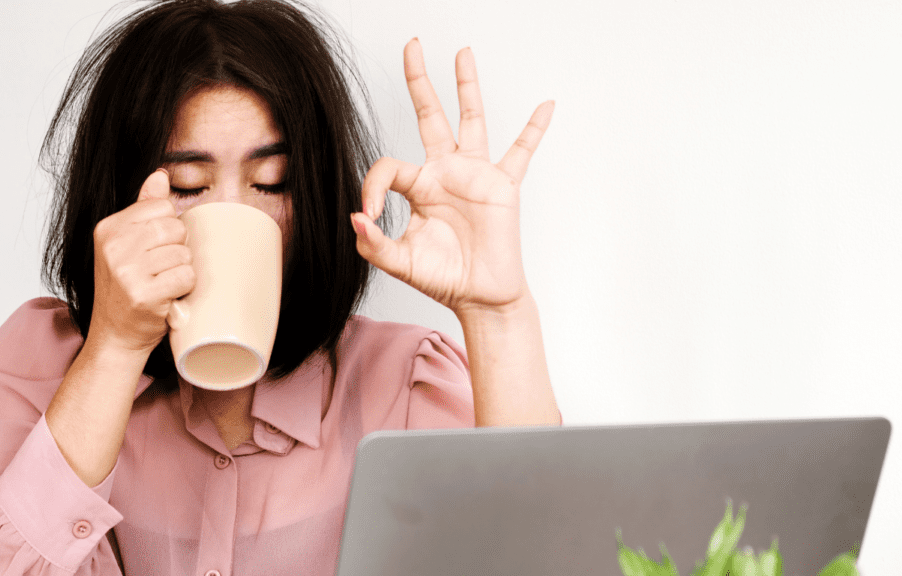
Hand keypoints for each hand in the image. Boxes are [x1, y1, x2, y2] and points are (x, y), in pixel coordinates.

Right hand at [88, 169, 194, 354]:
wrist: (115, 336)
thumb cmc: (126, 289)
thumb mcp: (126, 244)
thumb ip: (143, 208)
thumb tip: (160, 175)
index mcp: (108, 229)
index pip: (162, 206)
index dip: (169, 228)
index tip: (154, 249)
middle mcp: (114, 247)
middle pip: (175, 227)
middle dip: (177, 249)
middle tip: (160, 270)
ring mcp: (127, 271)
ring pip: (183, 253)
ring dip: (180, 271)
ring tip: (162, 284)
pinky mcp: (143, 295)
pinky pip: (186, 276)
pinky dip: (184, 288)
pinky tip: (168, 296)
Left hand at [352, 39, 553, 315]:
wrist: (479, 297)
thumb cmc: (442, 278)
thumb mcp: (398, 262)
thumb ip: (373, 243)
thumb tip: (355, 217)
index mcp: (417, 187)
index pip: (388, 165)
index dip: (371, 187)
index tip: (369, 216)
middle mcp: (445, 173)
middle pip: (429, 115)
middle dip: (419, 80)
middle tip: (413, 45)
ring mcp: (475, 175)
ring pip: (471, 120)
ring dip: (467, 87)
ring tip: (463, 53)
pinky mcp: (503, 186)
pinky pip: (521, 151)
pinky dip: (534, 129)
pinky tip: (545, 106)